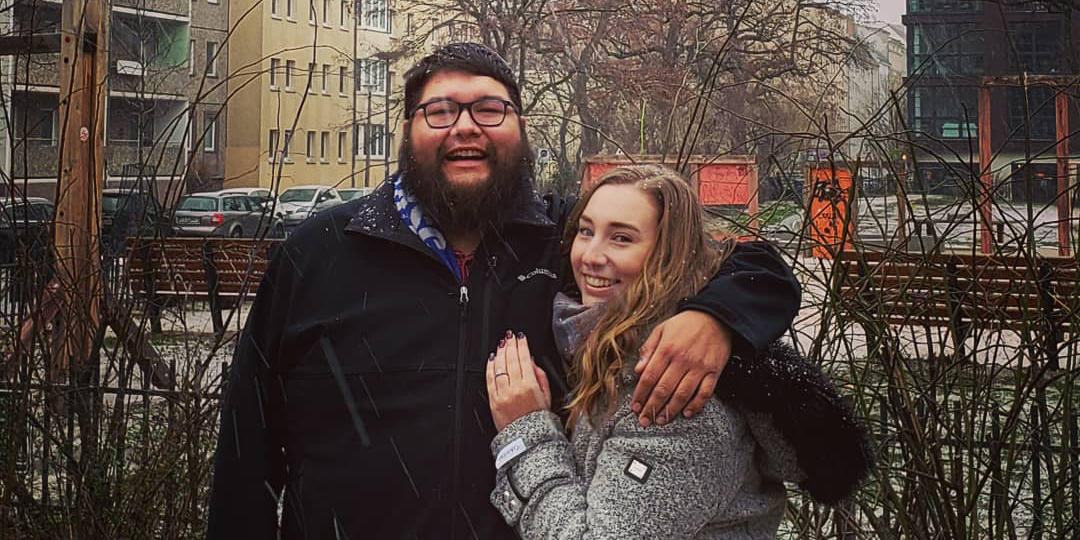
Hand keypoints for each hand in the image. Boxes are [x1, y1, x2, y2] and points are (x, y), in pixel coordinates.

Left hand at [487, 330, 551, 431]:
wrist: (526, 439)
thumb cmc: (539, 420)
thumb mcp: (547, 396)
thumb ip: (539, 376)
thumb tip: (530, 360)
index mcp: (531, 386)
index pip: (524, 359)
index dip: (522, 345)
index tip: (521, 337)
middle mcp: (516, 389)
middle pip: (510, 360)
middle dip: (510, 345)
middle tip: (510, 336)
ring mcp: (503, 395)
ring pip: (499, 367)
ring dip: (500, 353)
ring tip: (502, 344)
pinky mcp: (493, 401)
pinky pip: (489, 380)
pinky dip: (490, 367)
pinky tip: (492, 359)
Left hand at [631, 311, 732, 425]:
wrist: (717, 317)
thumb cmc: (685, 324)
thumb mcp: (662, 329)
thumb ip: (648, 349)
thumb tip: (638, 371)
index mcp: (666, 349)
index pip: (649, 377)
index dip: (641, 394)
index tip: (635, 407)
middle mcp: (682, 360)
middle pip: (664, 389)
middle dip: (652, 408)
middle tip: (644, 420)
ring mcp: (699, 367)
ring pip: (682, 394)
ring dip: (670, 410)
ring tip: (661, 421)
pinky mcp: (714, 371)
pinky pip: (705, 393)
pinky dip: (696, 405)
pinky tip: (686, 414)